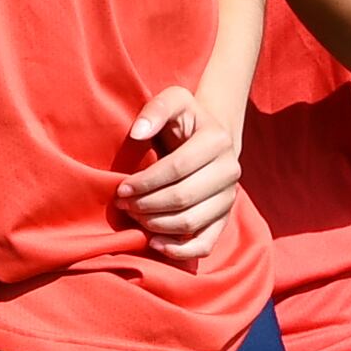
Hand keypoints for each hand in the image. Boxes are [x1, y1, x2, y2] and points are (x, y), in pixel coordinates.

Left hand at [115, 84, 247, 264]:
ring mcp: (229, 197)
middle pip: (183, 198)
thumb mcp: (172, 100)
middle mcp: (230, 170)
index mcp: (217, 140)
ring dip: (156, 224)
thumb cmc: (183, 119)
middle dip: (146, 204)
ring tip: (134, 216)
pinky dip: (179, 250)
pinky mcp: (224, 217)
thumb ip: (155, 109)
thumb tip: (137, 134)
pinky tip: (154, 243)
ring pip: (191, 222)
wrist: (207, 136)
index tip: (121, 188)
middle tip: (123, 204)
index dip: (146, 182)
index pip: (177, 169)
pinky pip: (205, 243)